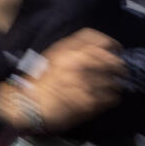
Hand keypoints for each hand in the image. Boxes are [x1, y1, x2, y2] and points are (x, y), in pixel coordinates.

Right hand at [6, 29, 124, 130]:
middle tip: (120, 71)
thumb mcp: (54, 57)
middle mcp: (79, 63)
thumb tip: (98, 49)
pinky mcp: (87, 102)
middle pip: (113, 61)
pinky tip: (108, 98)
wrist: (24, 104)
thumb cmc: (38, 81)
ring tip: (112, 86)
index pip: (100, 40)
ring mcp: (85, 82)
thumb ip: (74, 50)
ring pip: (114, 81)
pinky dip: (112, 98)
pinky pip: (110, 98)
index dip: (112, 44)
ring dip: (115, 84)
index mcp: (69, 51)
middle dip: (119, 66)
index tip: (117, 50)